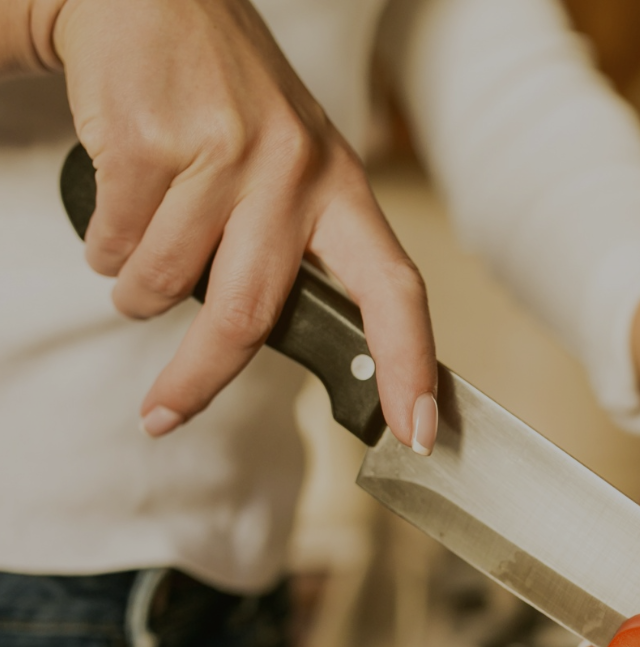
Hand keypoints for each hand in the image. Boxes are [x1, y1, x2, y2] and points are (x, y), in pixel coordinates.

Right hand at [37, 0, 437, 448]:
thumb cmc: (229, 103)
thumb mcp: (294, 169)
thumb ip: (304, 252)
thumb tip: (315, 353)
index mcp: (342, 188)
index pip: (396, 289)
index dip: (410, 366)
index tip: (416, 430)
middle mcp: (294, 172)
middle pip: (251, 316)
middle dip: (197, 380)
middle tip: (163, 414)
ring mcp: (224, 153)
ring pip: (167, 283)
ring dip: (137, 292)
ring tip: (139, 255)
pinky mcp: (153, 141)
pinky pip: (116, 243)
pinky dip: (103, 248)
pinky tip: (118, 209)